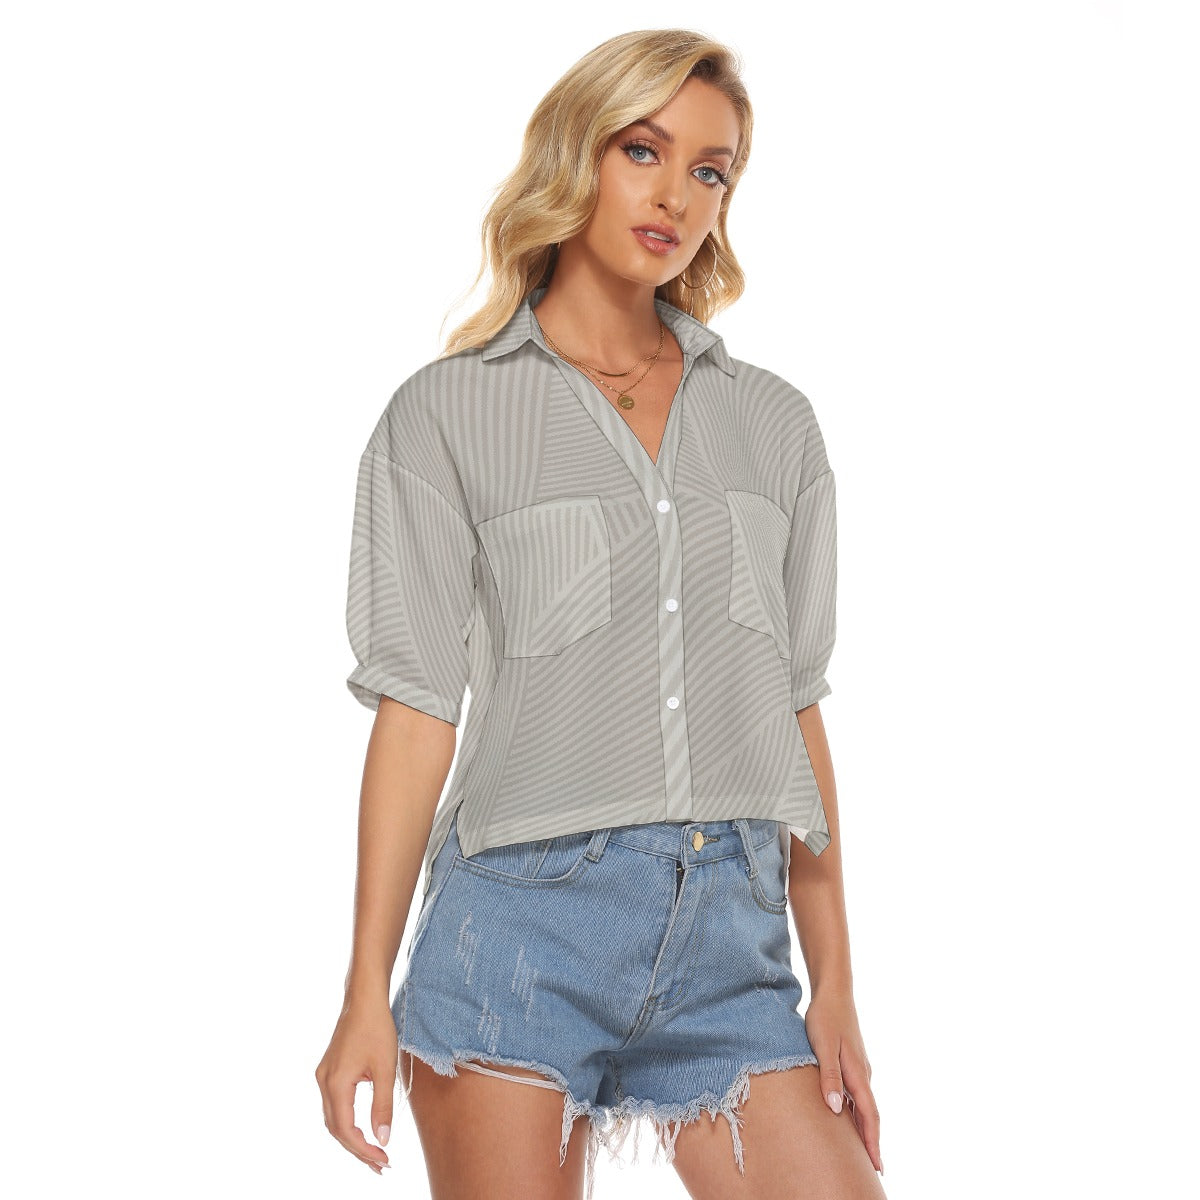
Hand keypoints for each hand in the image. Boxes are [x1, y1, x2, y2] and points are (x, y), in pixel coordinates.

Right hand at [315, 1000, 398, 1174]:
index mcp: (335, 1084)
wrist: (364, 998)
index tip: (384, 1160)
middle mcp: (323, 1082)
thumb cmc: (377, 1028)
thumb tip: (383, 1140)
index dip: (364, 1150)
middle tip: (381, 1165)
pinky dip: (347, 1121)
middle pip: (336, 1129)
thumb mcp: (385, 1069)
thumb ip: (383, 1106)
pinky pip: (334, 1104)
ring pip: (333, 1118)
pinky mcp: (328, 1070)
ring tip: (374, 1153)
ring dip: (351, 1137)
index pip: (346, 1130)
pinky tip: (362, 1128)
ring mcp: (323, 1076)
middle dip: (357, 1149)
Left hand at [804, 989, 882, 1174]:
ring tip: (862, 1150)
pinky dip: (858, 1111)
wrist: (834, 991)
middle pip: (871, 1114)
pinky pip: (858, 1093)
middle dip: (872, 1141)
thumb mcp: (822, 1045)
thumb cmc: (825, 1017)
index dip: (872, 1142)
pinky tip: (849, 1117)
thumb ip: (829, 1076)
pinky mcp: (853, 1061)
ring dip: (865, 1127)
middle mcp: (863, 1073)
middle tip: (874, 1167)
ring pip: (865, 1104)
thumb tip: (834, 1109)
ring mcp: (859, 1067)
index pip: (869, 1115)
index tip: (877, 1166)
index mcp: (857, 1073)